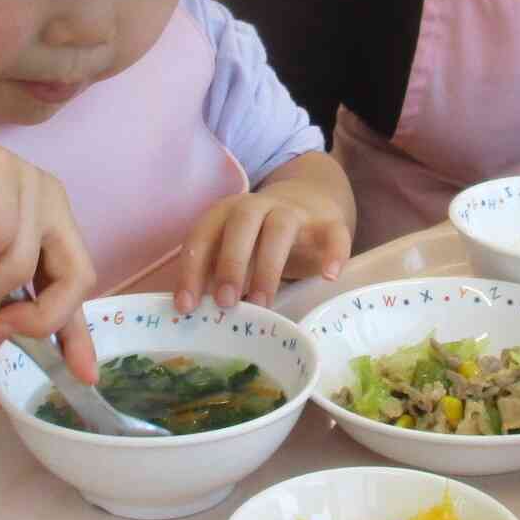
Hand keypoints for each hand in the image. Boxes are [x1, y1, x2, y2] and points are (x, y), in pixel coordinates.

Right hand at [0, 119, 98, 381]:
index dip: (80, 333)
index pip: (78, 282)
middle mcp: (51, 202)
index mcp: (54, 224)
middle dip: (38, 316)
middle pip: (75, 275)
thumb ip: (8, 298)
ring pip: (21, 265)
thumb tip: (28, 340)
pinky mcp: (1, 171)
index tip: (84, 376)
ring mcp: (30, 183)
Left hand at [174, 156, 353, 311]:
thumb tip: (195, 314)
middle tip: (225, 302)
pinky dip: (333, 253)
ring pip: (281, 228)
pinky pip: (333, 233)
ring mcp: (295, 213)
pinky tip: (328, 276)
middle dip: (230, 262)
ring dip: (269, 267)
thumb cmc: (261, 240)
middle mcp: (259, 206)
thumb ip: (216, 274)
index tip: (186, 307)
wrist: (311, 204)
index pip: (203, 236)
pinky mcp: (327, 224)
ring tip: (262, 304)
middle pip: (241, 223)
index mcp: (228, 212)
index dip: (192, 270)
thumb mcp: (235, 251)